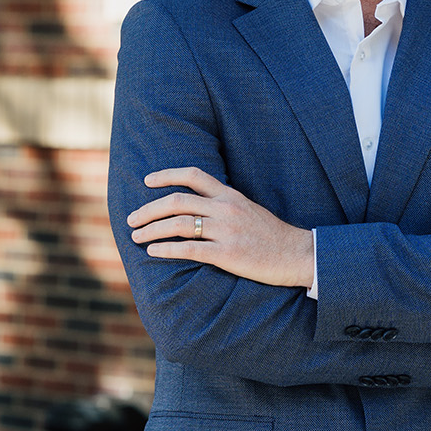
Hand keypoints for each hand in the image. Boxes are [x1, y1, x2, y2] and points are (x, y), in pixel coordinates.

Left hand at [126, 166, 314, 287]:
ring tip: (136, 238)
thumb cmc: (271, 235)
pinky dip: (166, 250)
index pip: (193, 175)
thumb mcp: (248, 209)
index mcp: (230, 195)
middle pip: (177, 201)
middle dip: (148, 209)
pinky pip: (189, 249)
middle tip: (131, 219)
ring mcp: (227, 231)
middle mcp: (226, 208)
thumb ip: (223, 204)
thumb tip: (194, 206)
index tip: (147, 181)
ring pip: (178, 224)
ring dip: (151, 230)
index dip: (166, 175)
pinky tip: (153, 252)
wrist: (299, 255)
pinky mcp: (228, 254)